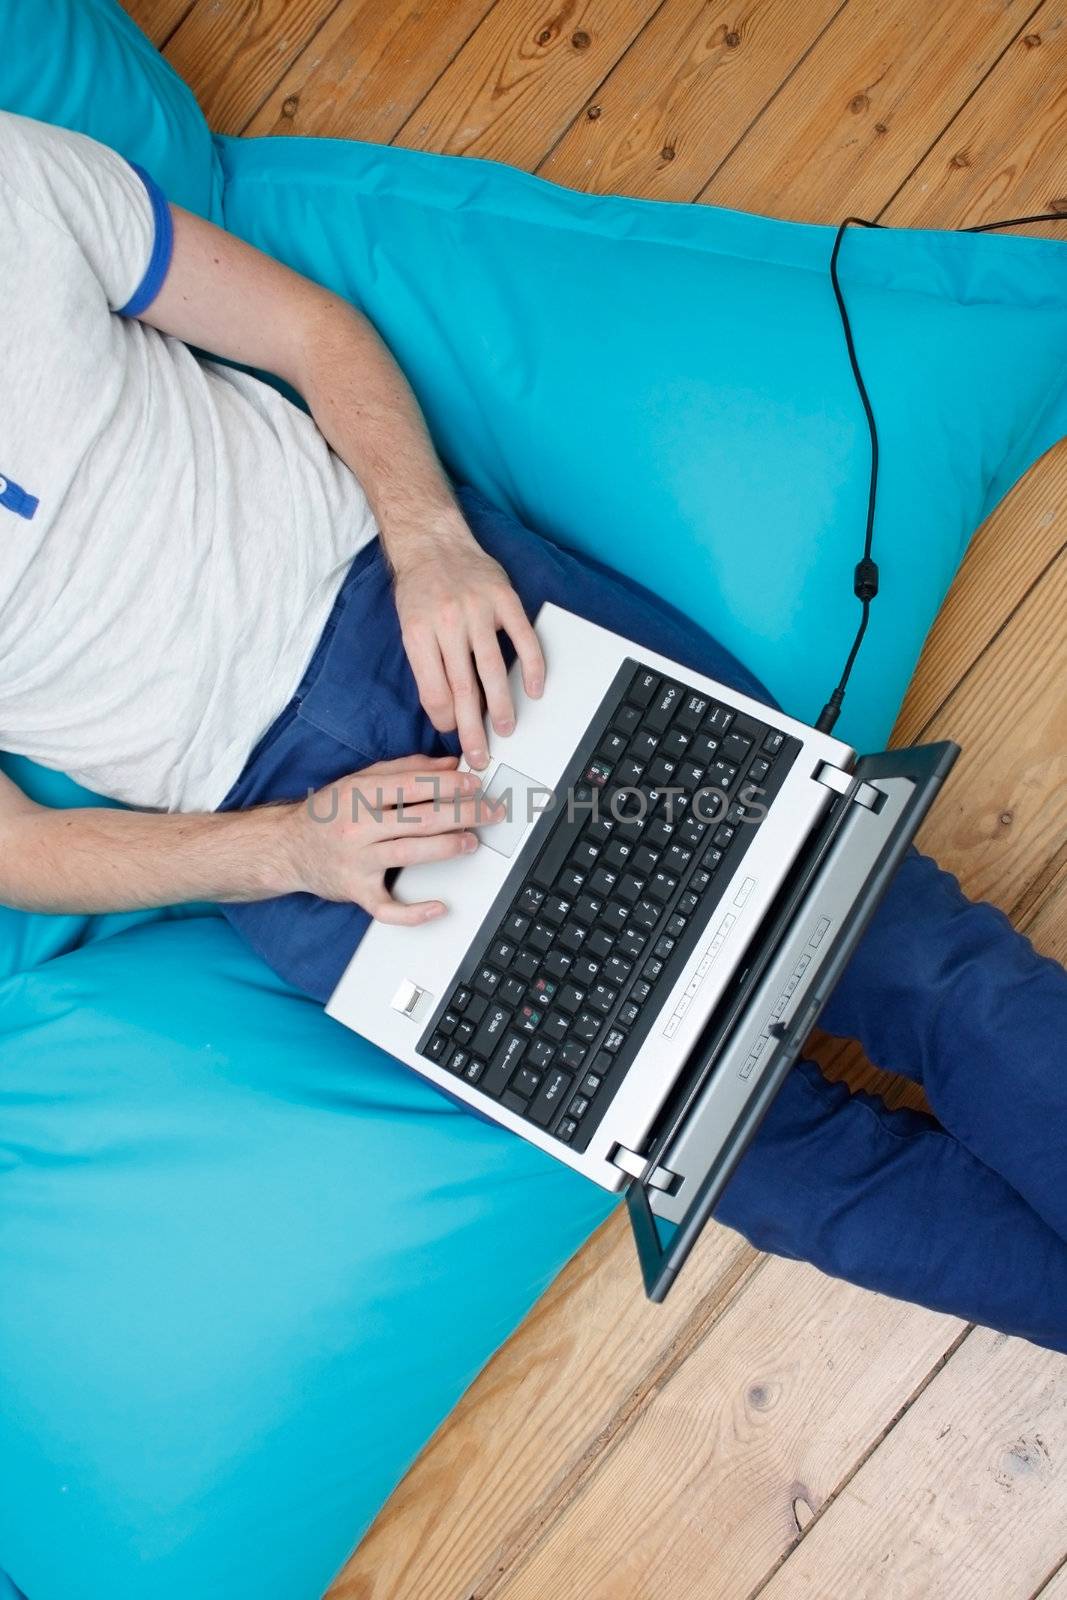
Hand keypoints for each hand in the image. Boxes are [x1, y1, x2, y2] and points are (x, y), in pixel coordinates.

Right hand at [280, 754, 502, 924]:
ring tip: (471, 842)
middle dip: (462, 814)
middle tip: (491, 812)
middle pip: (420, 819)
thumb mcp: (361, 780)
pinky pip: (387, 907)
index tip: (474, 784)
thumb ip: (406, 769)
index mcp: (360, 794)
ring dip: (447, 848)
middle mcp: (358, 827)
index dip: (448, 784)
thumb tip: (449, 765)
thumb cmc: (328, 813)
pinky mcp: (356, 891)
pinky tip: (438, 907)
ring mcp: (357, 861)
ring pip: (410, 854)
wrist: (286, 847)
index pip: (413, 786)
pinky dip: (413, 912)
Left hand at [391, 519, 544, 768]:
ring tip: (507, 729)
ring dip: (503, 705)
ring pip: (493, 670)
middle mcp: (448, 623)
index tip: (454, 734)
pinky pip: (523, 639)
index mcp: (419, 633)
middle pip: (464, 689)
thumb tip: (446, 708)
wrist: (432, 540)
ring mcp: (479, 610)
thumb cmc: (419, 587)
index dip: (445, 720)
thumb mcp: (408, 626)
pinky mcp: (504, 599)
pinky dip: (533, 666)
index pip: (434, 691)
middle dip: (473, 729)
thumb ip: (425, 664)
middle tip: (482, 754)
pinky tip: (535, 688)